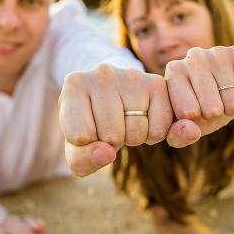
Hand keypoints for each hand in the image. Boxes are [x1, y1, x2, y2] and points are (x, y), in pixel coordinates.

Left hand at [58, 64, 172, 176]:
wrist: (110, 95)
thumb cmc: (88, 122)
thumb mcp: (75, 145)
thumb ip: (81, 160)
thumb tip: (107, 154)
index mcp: (75, 85)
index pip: (81, 137)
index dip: (87, 144)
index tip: (87, 127)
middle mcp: (102, 74)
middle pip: (111, 136)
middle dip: (111, 142)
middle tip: (109, 125)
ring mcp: (132, 76)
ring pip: (136, 133)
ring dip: (132, 139)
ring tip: (125, 121)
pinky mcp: (156, 83)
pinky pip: (159, 129)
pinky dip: (152, 136)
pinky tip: (143, 120)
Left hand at [164, 45, 233, 147]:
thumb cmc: (206, 108)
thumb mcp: (189, 126)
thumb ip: (178, 136)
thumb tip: (190, 132)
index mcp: (174, 72)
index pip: (186, 113)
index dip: (197, 122)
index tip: (198, 114)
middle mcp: (192, 57)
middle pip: (209, 108)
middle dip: (216, 116)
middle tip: (216, 107)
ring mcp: (217, 52)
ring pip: (231, 101)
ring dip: (233, 108)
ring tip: (228, 99)